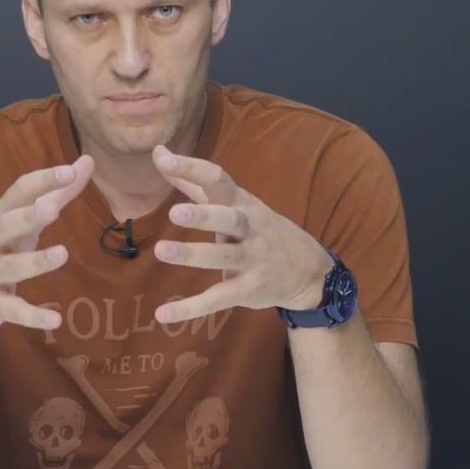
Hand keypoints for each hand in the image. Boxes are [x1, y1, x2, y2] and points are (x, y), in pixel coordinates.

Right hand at [0, 155, 94, 333]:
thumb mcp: (21, 221)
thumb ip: (56, 194)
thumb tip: (87, 163)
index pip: (19, 192)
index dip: (43, 181)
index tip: (70, 170)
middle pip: (6, 225)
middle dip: (27, 216)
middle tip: (52, 208)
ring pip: (9, 267)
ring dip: (35, 262)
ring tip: (62, 255)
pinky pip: (11, 310)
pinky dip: (32, 315)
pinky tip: (55, 319)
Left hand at [151, 146, 332, 322]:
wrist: (309, 271)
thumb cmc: (259, 230)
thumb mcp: (234, 204)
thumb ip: (194, 183)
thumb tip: (159, 154)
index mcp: (242, 203)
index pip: (218, 180)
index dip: (193, 169)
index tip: (164, 160)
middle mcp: (249, 228)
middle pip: (229, 218)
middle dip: (204, 215)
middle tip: (176, 213)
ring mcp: (252, 259)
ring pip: (223, 257)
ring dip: (194, 254)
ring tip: (162, 251)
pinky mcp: (249, 289)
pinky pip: (219, 298)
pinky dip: (192, 308)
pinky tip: (164, 314)